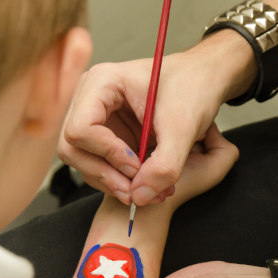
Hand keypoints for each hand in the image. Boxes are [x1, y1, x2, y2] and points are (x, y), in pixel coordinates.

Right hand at [58, 31, 254, 206]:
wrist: (204, 81)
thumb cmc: (193, 88)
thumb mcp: (184, 127)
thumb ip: (164, 165)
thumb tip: (138, 197)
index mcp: (102, 82)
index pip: (80, 129)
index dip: (107, 153)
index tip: (139, 165)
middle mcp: (89, 97)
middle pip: (73, 148)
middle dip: (105, 174)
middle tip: (139, 191)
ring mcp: (93, 116)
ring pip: (81, 161)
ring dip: (111, 182)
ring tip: (148, 191)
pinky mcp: (103, 133)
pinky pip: (95, 164)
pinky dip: (117, 179)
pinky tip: (144, 183)